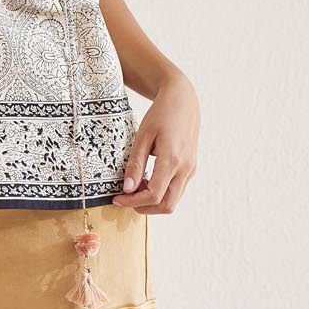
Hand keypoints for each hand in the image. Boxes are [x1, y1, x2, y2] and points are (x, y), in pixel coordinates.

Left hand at [114, 70, 199, 213]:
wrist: (183, 101)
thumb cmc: (161, 114)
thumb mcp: (143, 136)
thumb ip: (136, 164)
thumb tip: (127, 189)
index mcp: (173, 159)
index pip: (154, 195)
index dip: (133, 202)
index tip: (117, 198)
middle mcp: (185, 168)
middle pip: (167, 206)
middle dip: (144, 207)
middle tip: (126, 198)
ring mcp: (190, 170)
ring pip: (173, 201)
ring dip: (153, 202)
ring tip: (137, 187)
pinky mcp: (191, 169)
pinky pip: (176, 191)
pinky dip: (161, 193)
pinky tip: (148, 181)